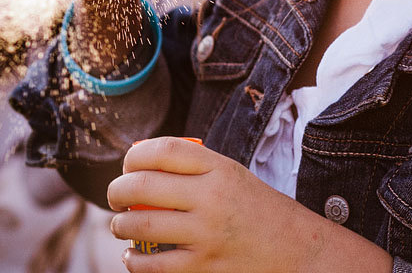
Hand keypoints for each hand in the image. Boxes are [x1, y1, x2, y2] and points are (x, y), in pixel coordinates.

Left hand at [106, 137, 393, 272]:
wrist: (298, 251)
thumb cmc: (259, 211)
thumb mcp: (234, 176)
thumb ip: (196, 168)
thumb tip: (141, 166)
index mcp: (220, 168)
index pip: (162, 150)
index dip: (134, 155)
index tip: (127, 165)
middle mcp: (212, 198)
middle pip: (142, 185)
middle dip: (116, 190)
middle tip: (114, 196)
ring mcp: (206, 235)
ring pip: (140, 225)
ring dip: (119, 225)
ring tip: (119, 225)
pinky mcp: (203, 268)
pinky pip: (153, 265)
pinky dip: (134, 261)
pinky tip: (132, 256)